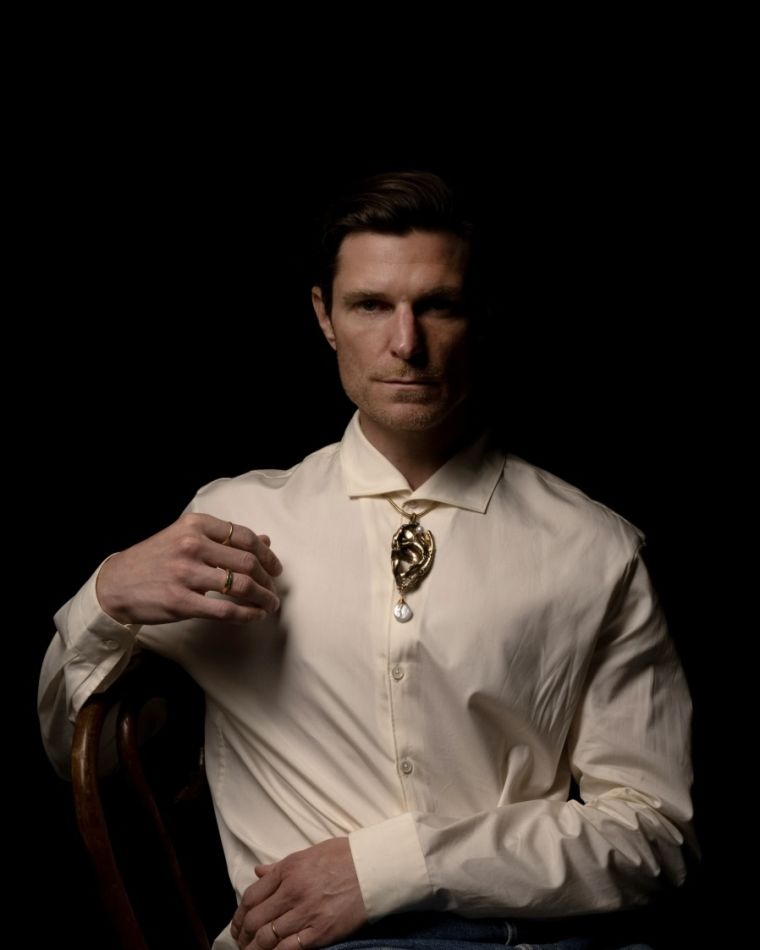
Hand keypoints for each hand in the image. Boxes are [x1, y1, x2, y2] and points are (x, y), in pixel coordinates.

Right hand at [96, 512, 282, 625]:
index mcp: (195, 525)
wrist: (116, 584)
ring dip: (263, 598)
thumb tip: (265, 540)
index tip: (275, 568)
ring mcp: (186, 574)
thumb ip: (224, 540)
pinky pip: (226, 610)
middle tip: (274, 590)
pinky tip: (253, 616)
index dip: (267, 554)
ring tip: (270, 605)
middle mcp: (191, 545)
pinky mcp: (181, 602)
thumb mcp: (187, 538)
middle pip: (248, 562)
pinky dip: (246, 615)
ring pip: (241, 586)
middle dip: (269, 580)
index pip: (244, 537)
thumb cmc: (155, 560)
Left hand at [230, 838, 366, 949]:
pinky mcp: (321, 932)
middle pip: (255, 919)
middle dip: (243, 934)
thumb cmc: (345, 857)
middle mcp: (293, 891)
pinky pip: (289, 949)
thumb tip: (258, 872)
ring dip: (254, 948)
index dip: (240, 914)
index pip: (252, 896)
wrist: (376, 868)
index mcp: (289, 869)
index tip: (238, 924)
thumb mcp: (310, 853)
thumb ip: (281, 866)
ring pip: (267, 937)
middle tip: (241, 941)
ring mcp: (306, 912)